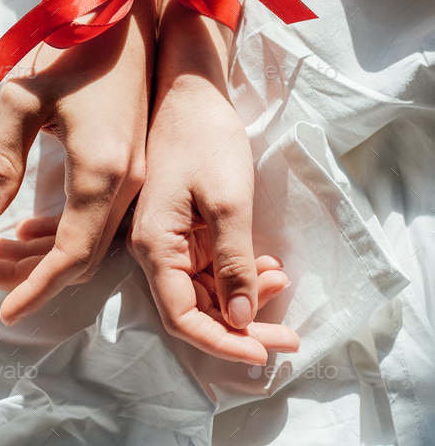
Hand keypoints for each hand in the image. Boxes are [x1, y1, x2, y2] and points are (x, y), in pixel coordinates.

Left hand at [0, 0, 154, 325]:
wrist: (128, 19)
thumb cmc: (74, 52)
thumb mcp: (23, 99)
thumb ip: (1, 161)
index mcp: (102, 172)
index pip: (72, 255)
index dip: (37, 288)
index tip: (6, 311)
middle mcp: (129, 184)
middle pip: (83, 255)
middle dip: (33, 274)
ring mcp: (138, 176)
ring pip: (94, 239)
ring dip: (47, 253)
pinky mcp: (137, 166)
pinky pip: (103, 218)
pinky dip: (67, 232)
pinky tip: (28, 226)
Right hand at [127, 4, 298, 362]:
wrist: (192, 91)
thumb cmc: (205, 139)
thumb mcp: (228, 202)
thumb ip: (233, 263)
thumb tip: (238, 319)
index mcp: (156, 246)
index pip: (183, 317)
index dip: (222, 343)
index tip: (263, 354)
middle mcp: (156, 250)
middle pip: (195, 309)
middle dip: (243, 326)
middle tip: (289, 337)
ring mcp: (170, 239)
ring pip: (206, 290)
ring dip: (245, 297)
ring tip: (282, 281)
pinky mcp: (185, 227)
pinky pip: (210, 265)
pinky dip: (240, 271)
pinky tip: (269, 264)